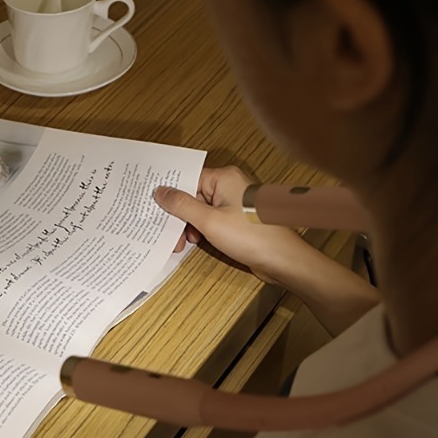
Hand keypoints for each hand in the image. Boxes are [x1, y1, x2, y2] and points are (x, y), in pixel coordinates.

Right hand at [162, 166, 306, 281]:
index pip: (188, 179)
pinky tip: (197, 242)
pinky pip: (213, 220)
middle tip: (170, 234)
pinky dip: (202, 231)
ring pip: (202, 210)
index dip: (172, 196)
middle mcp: (230, 186)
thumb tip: (161, 192)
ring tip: (184, 243)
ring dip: (190, 226)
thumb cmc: (251, 237)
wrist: (281, 259)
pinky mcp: (238, 220)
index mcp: (224, 178)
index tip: (157, 209)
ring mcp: (235, 203)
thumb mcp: (208, 221)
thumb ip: (182, 205)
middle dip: (181, 216)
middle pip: (194, 196)